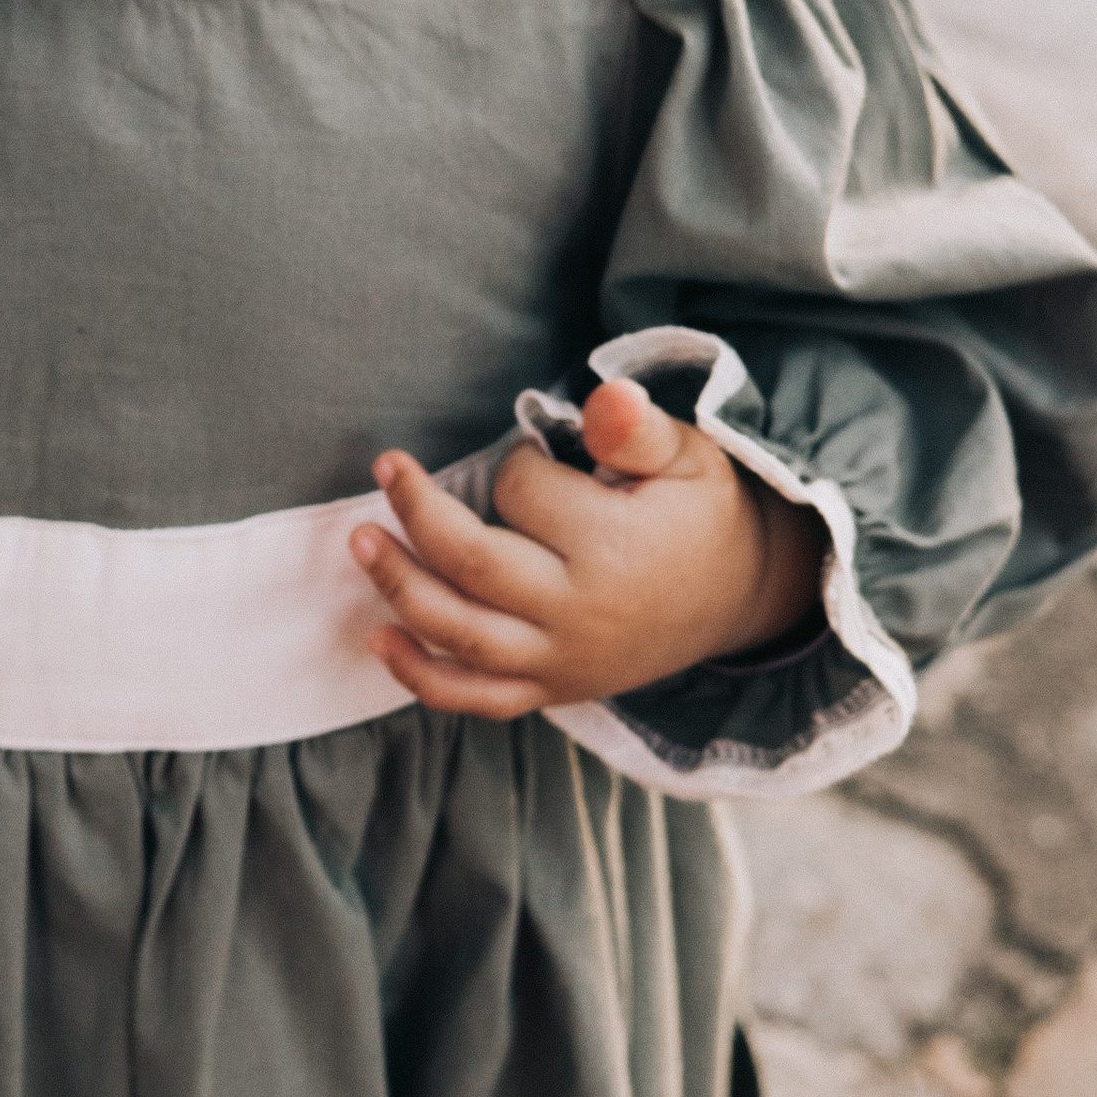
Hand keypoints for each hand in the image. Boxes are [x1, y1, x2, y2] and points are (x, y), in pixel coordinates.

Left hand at [351, 376, 825, 721]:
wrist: (738, 597)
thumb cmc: (701, 513)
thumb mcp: (690, 456)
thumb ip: (638, 429)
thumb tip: (604, 398)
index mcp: (614, 547)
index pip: (524, 495)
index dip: (514, 465)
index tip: (531, 456)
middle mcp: (580, 613)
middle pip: (474, 566)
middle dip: (418, 515)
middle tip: (385, 468)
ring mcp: (561, 661)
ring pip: (460, 633)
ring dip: (399, 587)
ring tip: (358, 542)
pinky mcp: (551, 690)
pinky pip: (475, 699)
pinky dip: (420, 677)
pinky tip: (378, 638)